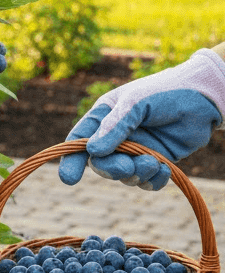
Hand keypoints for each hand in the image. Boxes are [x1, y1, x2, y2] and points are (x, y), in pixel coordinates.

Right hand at [59, 50, 224, 189]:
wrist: (204, 98)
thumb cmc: (164, 92)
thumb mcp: (135, 103)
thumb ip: (115, 127)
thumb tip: (92, 151)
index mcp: (103, 118)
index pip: (78, 142)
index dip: (71, 160)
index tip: (69, 178)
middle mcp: (115, 137)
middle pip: (101, 163)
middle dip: (113, 168)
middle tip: (128, 167)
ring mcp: (135, 150)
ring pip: (124, 175)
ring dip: (137, 174)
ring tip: (155, 163)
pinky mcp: (155, 161)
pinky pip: (146, 181)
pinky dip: (153, 181)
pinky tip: (164, 170)